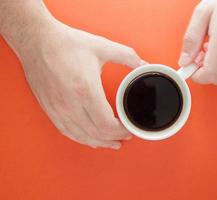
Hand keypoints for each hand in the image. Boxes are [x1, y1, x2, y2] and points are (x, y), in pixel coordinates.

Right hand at [0, 2, 145, 148]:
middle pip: (96, 134)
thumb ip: (127, 56)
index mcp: (85, 90)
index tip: (129, 129)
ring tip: (111, 143)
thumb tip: (143, 64)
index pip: (107, 124)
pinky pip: (66, 131)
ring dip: (99, 142)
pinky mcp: (49, 109)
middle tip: (125, 136)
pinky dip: (81, 138)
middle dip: (113, 138)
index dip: (121, 131)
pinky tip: (89, 139)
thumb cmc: (66, 44)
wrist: (36, 41)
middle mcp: (70, 104)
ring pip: (81, 136)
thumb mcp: (101, 46)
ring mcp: (58, 108)